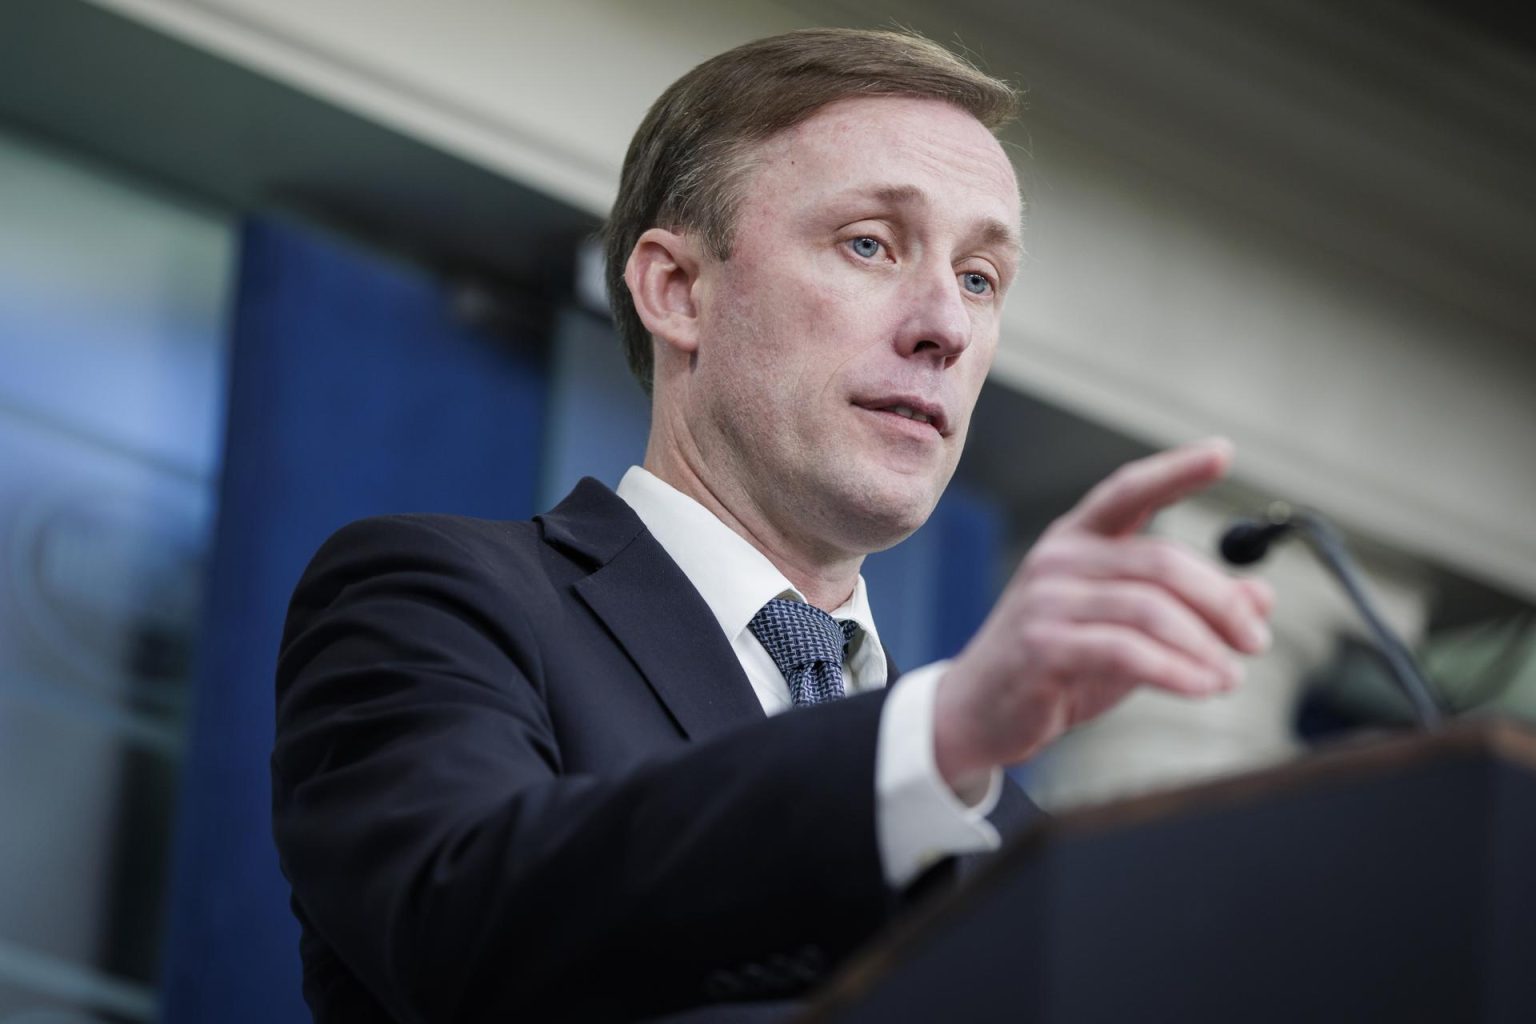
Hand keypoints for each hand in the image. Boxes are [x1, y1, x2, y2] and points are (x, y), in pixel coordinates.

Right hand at [932, 438, 1273, 794]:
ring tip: (1230, 676)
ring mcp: (1047, 601)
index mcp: (1076, 540)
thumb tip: (1262, 596)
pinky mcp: (1043, 646)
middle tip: (1255, 641)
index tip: (1222, 453)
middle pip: (1160, 562)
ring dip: (1205, 646)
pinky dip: (1177, 671)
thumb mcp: (1129, 628)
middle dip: (1221, 603)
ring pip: (1150, 610)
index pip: (1129, 491)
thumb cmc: (1058, 663)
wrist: (980, 711)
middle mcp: (1060, 559)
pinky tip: (1202, 687)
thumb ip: (1188, 607)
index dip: (1176, 471)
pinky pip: (1128, 652)